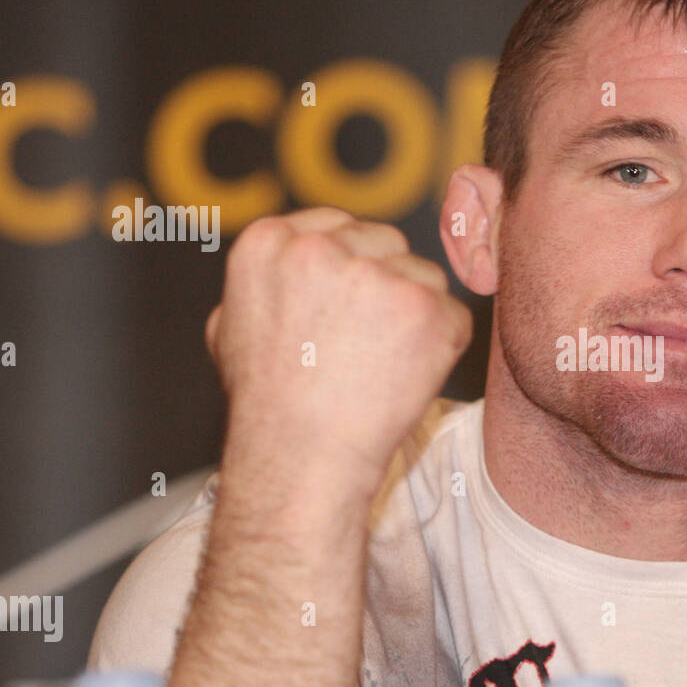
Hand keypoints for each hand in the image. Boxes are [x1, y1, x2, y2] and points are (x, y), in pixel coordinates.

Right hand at [204, 207, 471, 493]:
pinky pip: (454, 316)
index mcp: (269, 241)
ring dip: (416, 316)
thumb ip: (269, 278)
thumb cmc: (267, 405)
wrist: (300, 460)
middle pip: (387, 244)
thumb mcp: (232, 327)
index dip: (352, 270)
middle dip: (387, 287)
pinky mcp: (424, 309)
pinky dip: (443, 348)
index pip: (340, 226)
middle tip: (366, 347)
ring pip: (425, 277)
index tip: (347, 312)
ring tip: (379, 368)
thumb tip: (294, 252)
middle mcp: (320, 247)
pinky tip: (406, 379)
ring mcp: (376, 276)